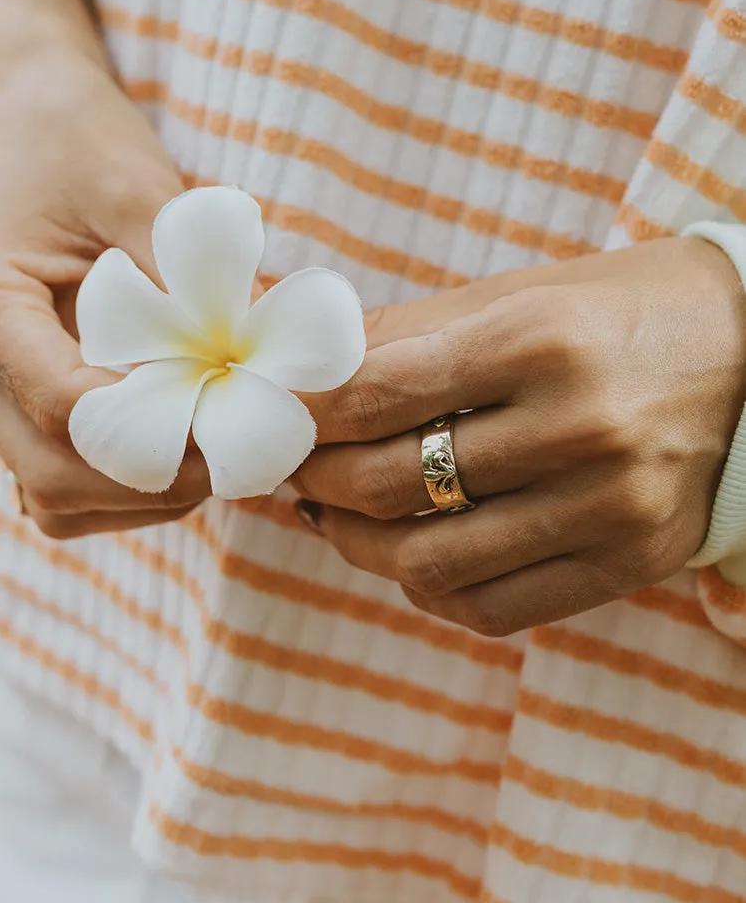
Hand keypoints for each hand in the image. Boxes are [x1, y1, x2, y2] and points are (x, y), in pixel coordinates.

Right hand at [0, 0, 211, 537]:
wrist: (29, 116)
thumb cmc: (71, 138)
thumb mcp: (128, 183)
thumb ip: (178, 267)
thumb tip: (256, 348)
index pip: (60, 401)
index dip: (153, 428)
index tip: (229, 418)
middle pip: (52, 472)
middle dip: (153, 475)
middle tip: (234, 449)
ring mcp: (4, 392)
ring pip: (56, 493)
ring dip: (141, 490)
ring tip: (215, 448)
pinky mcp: (31, 401)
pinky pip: (65, 481)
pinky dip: (126, 485)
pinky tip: (183, 445)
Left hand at [294, 238, 745, 634]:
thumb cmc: (620, 310)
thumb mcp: (519, 294)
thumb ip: (411, 335)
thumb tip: (308, 374)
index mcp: (542, 341)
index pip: (378, 394)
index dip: (304, 412)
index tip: (271, 417)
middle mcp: (580, 429)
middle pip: (393, 483)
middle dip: (314, 479)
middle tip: (292, 468)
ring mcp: (611, 508)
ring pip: (431, 562)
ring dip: (356, 545)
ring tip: (332, 516)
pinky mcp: (631, 563)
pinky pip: (493, 608)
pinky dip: (429, 589)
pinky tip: (408, 557)